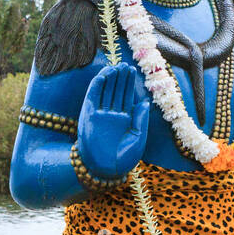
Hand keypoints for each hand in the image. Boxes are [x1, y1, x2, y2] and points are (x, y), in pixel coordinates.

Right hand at [76, 64, 149, 179]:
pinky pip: (93, 97)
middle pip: (116, 92)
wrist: (105, 170)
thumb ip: (141, 119)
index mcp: (124, 121)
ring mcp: (100, 115)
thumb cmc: (123, 159)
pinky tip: (103, 76)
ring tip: (116, 66)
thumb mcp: (138, 138)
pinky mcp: (88, 116)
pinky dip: (97, 86)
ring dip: (109, 79)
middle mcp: (112, 116)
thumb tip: (144, 101)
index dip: (129, 84)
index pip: (126, 98)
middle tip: (125, 64)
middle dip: (120, 78)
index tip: (132, 70)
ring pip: (105, 92)